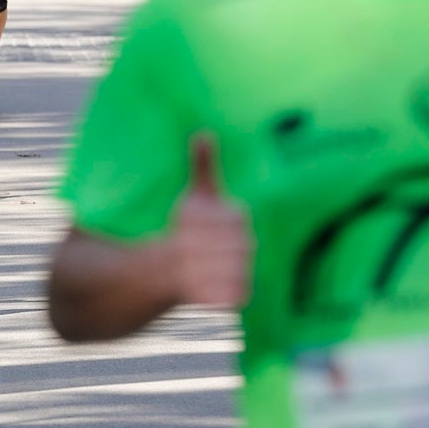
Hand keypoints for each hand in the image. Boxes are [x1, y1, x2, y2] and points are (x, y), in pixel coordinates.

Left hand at [167, 136, 253, 309]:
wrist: (190, 262)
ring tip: (185, 264)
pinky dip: (202, 292)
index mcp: (238, 216)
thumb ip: (203, 165)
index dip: (194, 223)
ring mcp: (244, 269)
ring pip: (215, 271)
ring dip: (194, 270)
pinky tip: (191, 284)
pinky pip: (219, 295)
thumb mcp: (197, 194)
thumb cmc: (193, 224)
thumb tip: (203, 132)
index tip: (182, 224)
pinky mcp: (238, 295)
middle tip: (181, 247)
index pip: (217, 220)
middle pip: (214, 246)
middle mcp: (247, 244)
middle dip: (192, 248)